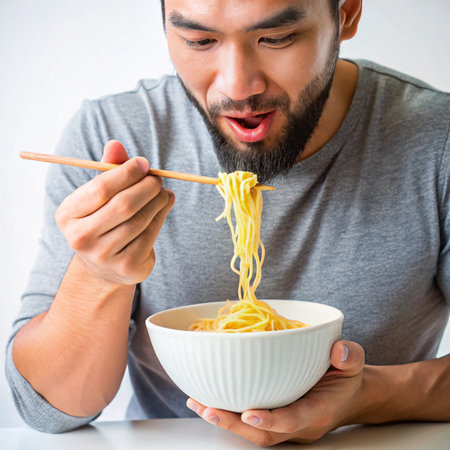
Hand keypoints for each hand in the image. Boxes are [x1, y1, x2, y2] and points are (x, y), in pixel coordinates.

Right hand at [55, 140, 174, 284]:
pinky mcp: (127, 266)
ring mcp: (104, 255)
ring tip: (163, 192)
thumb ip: (108, 170)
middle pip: (123, 205)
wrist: (105, 266)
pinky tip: (163, 207)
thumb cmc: (103, 220)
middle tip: (157, 179)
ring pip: (140, 220)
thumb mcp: (100, 196)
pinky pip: (150, 234)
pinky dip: (160, 216)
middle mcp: (80, 238)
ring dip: (157, 201)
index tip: (144, 163)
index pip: (101, 188)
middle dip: (147, 187)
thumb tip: (115, 145)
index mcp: (68, 215)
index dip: (126, 173)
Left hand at [187, 340, 365, 446]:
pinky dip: (230, 413)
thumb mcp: (354, 363)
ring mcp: (286, 428)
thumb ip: (350, 356)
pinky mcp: (276, 422)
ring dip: (225, 421)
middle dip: (234, 425)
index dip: (272, 421)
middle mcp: (299, 426)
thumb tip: (338, 351)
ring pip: (253, 433)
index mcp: (319, 411)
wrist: (349, 397)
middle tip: (207, 408)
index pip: (294, 420)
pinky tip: (208, 399)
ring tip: (198, 403)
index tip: (249, 414)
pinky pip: (251, 424)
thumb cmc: (347, 378)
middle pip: (265, 435)